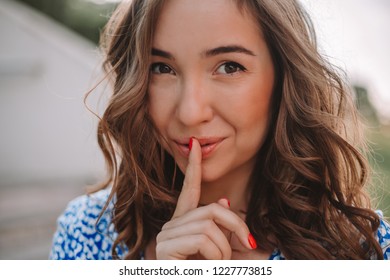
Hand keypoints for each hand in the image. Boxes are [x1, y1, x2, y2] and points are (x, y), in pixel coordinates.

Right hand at [155, 138, 255, 259]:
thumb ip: (233, 234)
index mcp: (186, 223)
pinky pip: (202, 238)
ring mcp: (168, 236)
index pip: (190, 190)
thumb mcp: (229, 255)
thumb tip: (228, 201)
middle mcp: (174, 225)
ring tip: (219, 265)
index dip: (194, 168)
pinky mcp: (166, 247)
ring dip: (226, 250)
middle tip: (249, 246)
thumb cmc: (208, 272)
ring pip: (210, 226)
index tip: (194, 145)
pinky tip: (206, 266)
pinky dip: (217, 255)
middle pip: (213, 209)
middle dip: (237, 228)